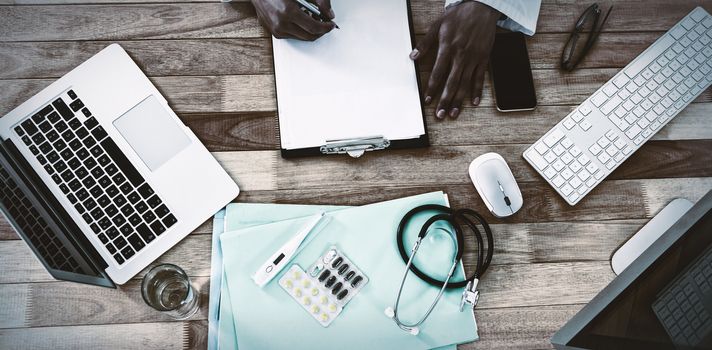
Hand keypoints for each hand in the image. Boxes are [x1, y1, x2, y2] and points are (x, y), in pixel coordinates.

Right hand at [251, 0, 335, 40]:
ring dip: (310, 31)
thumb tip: (330, 14)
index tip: (331, 25)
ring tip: (311, 18)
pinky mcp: (275, 33)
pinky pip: (294, 36)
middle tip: (325, 23)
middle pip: (309, 36)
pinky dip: (301, 30)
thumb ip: (319, 1)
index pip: (314, 28)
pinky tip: (300, 20)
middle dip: (320, 31)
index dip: (326, 27)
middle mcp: (281, 24)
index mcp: (288, 12)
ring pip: (302, 38)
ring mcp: (277, 30)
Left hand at [410, 1, 499, 118]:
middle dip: (444, 100)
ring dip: (459, 100)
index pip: (438, 73)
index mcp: (447, 48)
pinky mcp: (483, 58)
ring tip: (453, 113)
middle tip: (440, 114)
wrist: (482, 8)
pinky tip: (473, 102)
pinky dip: (477, 91)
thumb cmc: (459, 15)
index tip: (428, 99)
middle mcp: (461, 55)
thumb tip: (413, 56)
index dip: (432, 88)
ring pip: (465, 83)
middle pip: (451, 82)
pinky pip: (480, 78)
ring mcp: (473, 58)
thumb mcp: (438, 25)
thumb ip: (425, 42)